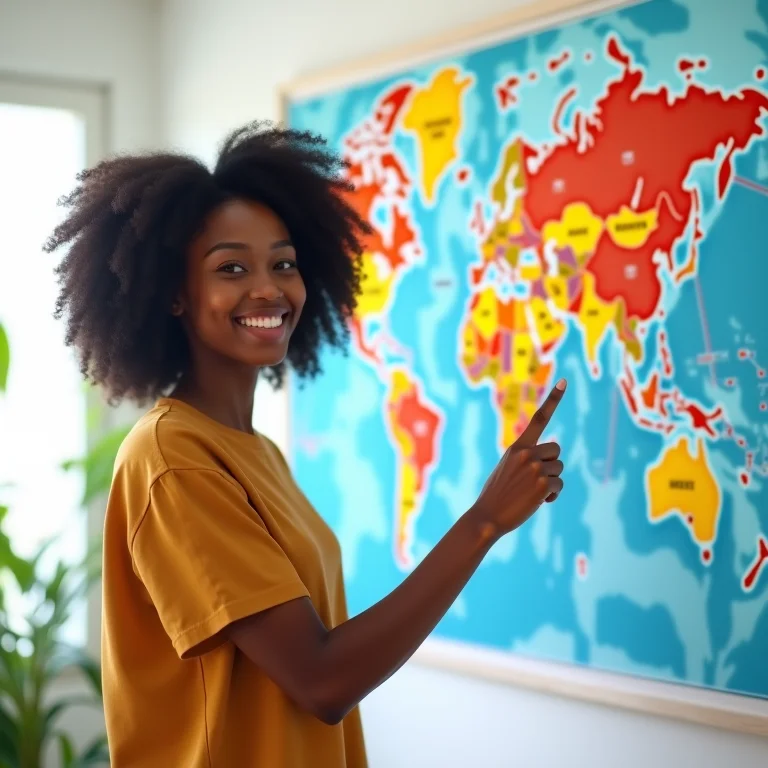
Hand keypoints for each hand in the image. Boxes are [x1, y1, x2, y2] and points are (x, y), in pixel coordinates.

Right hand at [468, 379, 566, 539]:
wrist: (487, 516)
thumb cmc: (496, 494)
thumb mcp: (507, 469)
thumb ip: (525, 459)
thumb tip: (549, 461)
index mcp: (517, 447)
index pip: (538, 418)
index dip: (553, 399)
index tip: (564, 381)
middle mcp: (527, 453)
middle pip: (556, 451)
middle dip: (551, 465)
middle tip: (534, 480)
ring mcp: (535, 467)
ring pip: (559, 468)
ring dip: (551, 482)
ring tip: (532, 493)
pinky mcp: (543, 483)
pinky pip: (559, 485)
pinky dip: (552, 495)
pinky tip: (537, 502)